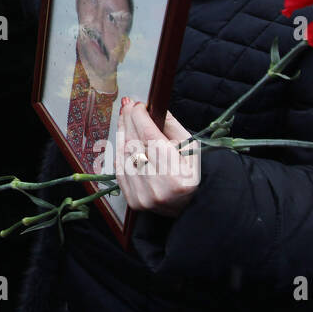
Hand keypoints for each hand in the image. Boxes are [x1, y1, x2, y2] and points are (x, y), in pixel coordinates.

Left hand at [114, 97, 199, 216]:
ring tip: (125, 120)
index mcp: (177, 175)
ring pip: (124, 156)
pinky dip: (121, 152)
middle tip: (128, 106)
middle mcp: (158, 187)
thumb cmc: (192, 175)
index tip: (138, 105)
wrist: (190, 207)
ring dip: (122, 134)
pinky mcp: (133, 201)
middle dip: (129, 121)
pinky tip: (124, 140)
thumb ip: (172, 127)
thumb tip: (155, 107)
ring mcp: (143, 196)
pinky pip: (120, 170)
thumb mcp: (191, 149)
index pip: (150, 138)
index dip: (140, 118)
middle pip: (134, 145)